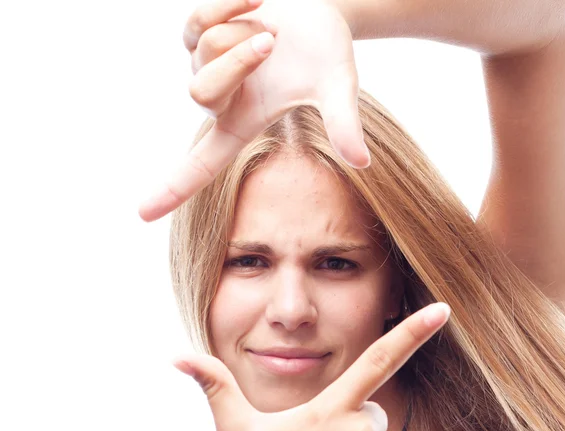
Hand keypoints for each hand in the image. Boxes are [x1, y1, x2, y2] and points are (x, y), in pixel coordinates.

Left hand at [138, 0, 369, 221]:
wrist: (316, 6)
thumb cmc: (326, 53)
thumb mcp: (339, 89)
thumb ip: (344, 125)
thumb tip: (361, 163)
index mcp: (242, 125)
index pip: (202, 164)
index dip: (174, 188)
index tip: (142, 214)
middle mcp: (218, 100)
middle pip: (201, 92)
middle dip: (241, 60)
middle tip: (274, 44)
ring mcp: (203, 64)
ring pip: (207, 47)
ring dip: (247, 29)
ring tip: (270, 27)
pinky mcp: (197, 31)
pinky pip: (199, 18)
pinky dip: (231, 4)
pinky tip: (255, 2)